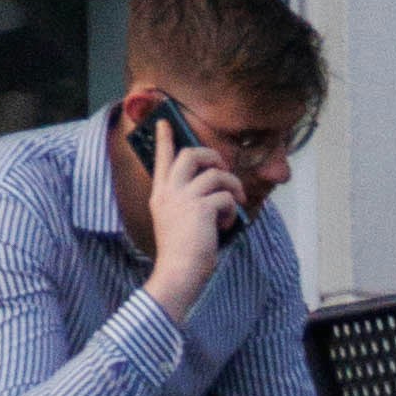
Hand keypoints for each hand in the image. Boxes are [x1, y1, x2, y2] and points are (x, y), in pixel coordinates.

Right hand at [142, 135, 247, 315]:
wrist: (178, 273)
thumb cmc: (180, 254)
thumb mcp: (175, 222)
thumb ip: (186, 203)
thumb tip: (213, 190)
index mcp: (160, 195)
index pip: (162, 159)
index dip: (165, 138)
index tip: (165, 121)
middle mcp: (169, 192)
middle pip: (191, 155)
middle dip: (212, 156)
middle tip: (223, 168)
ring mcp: (184, 198)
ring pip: (216, 174)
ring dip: (232, 186)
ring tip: (236, 202)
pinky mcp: (201, 208)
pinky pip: (225, 197)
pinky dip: (232, 210)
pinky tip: (227, 225)